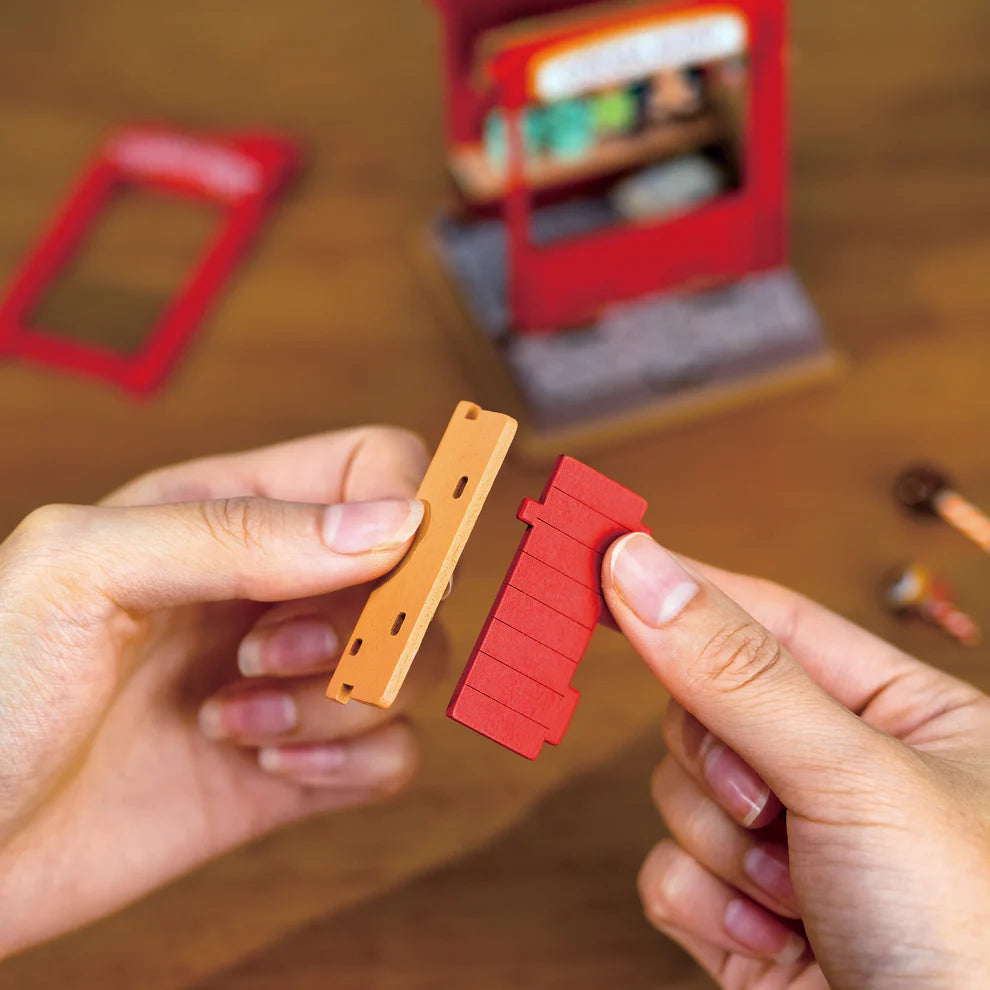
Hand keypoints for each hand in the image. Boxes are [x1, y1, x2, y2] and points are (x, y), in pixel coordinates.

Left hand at [0, 427, 446, 956]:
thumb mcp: (84, 568)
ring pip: (412, 665)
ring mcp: (291, 679)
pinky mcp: (299, 765)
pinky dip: (356, 761)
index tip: (392, 560)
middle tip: (273, 653)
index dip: (410, 503)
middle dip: (371, 621)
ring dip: (347, 698)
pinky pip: (393, 754)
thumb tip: (393, 524)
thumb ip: (238, 532)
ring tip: (243, 717)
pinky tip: (273, 766)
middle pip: (415, 572)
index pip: (375, 467)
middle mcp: (275, 589)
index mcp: (231, 512)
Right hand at [603, 533, 989, 988]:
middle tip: (771, 799)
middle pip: (703, 706)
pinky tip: (774, 940)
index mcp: (898, 715)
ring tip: (798, 890)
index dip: (686, 589)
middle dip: (722, 761)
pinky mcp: (743, 913)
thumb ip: (737, 671)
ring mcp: (786, 844)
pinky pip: (665, 871)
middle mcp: (839, 772)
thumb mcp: (854, 776)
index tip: (605, 557)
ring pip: (674, 791)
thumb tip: (642, 569)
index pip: (766, 617)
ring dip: (724, 847)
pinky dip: (707, 908)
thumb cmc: (975, 941)